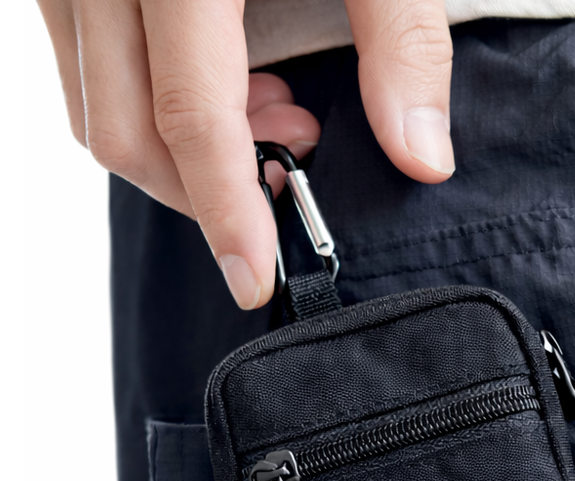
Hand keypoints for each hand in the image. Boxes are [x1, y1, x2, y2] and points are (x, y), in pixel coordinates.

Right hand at [37, 0, 455, 308]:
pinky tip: (225, 75)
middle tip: (293, 169)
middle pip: (127, 134)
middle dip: (205, 190)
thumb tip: (424, 157)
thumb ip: (401, 37)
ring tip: (272, 114)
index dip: (225, 213)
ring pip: (96, 105)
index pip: (190, 121)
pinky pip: (82, 60)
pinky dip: (149, 99)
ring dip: (179, 150)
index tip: (257, 281)